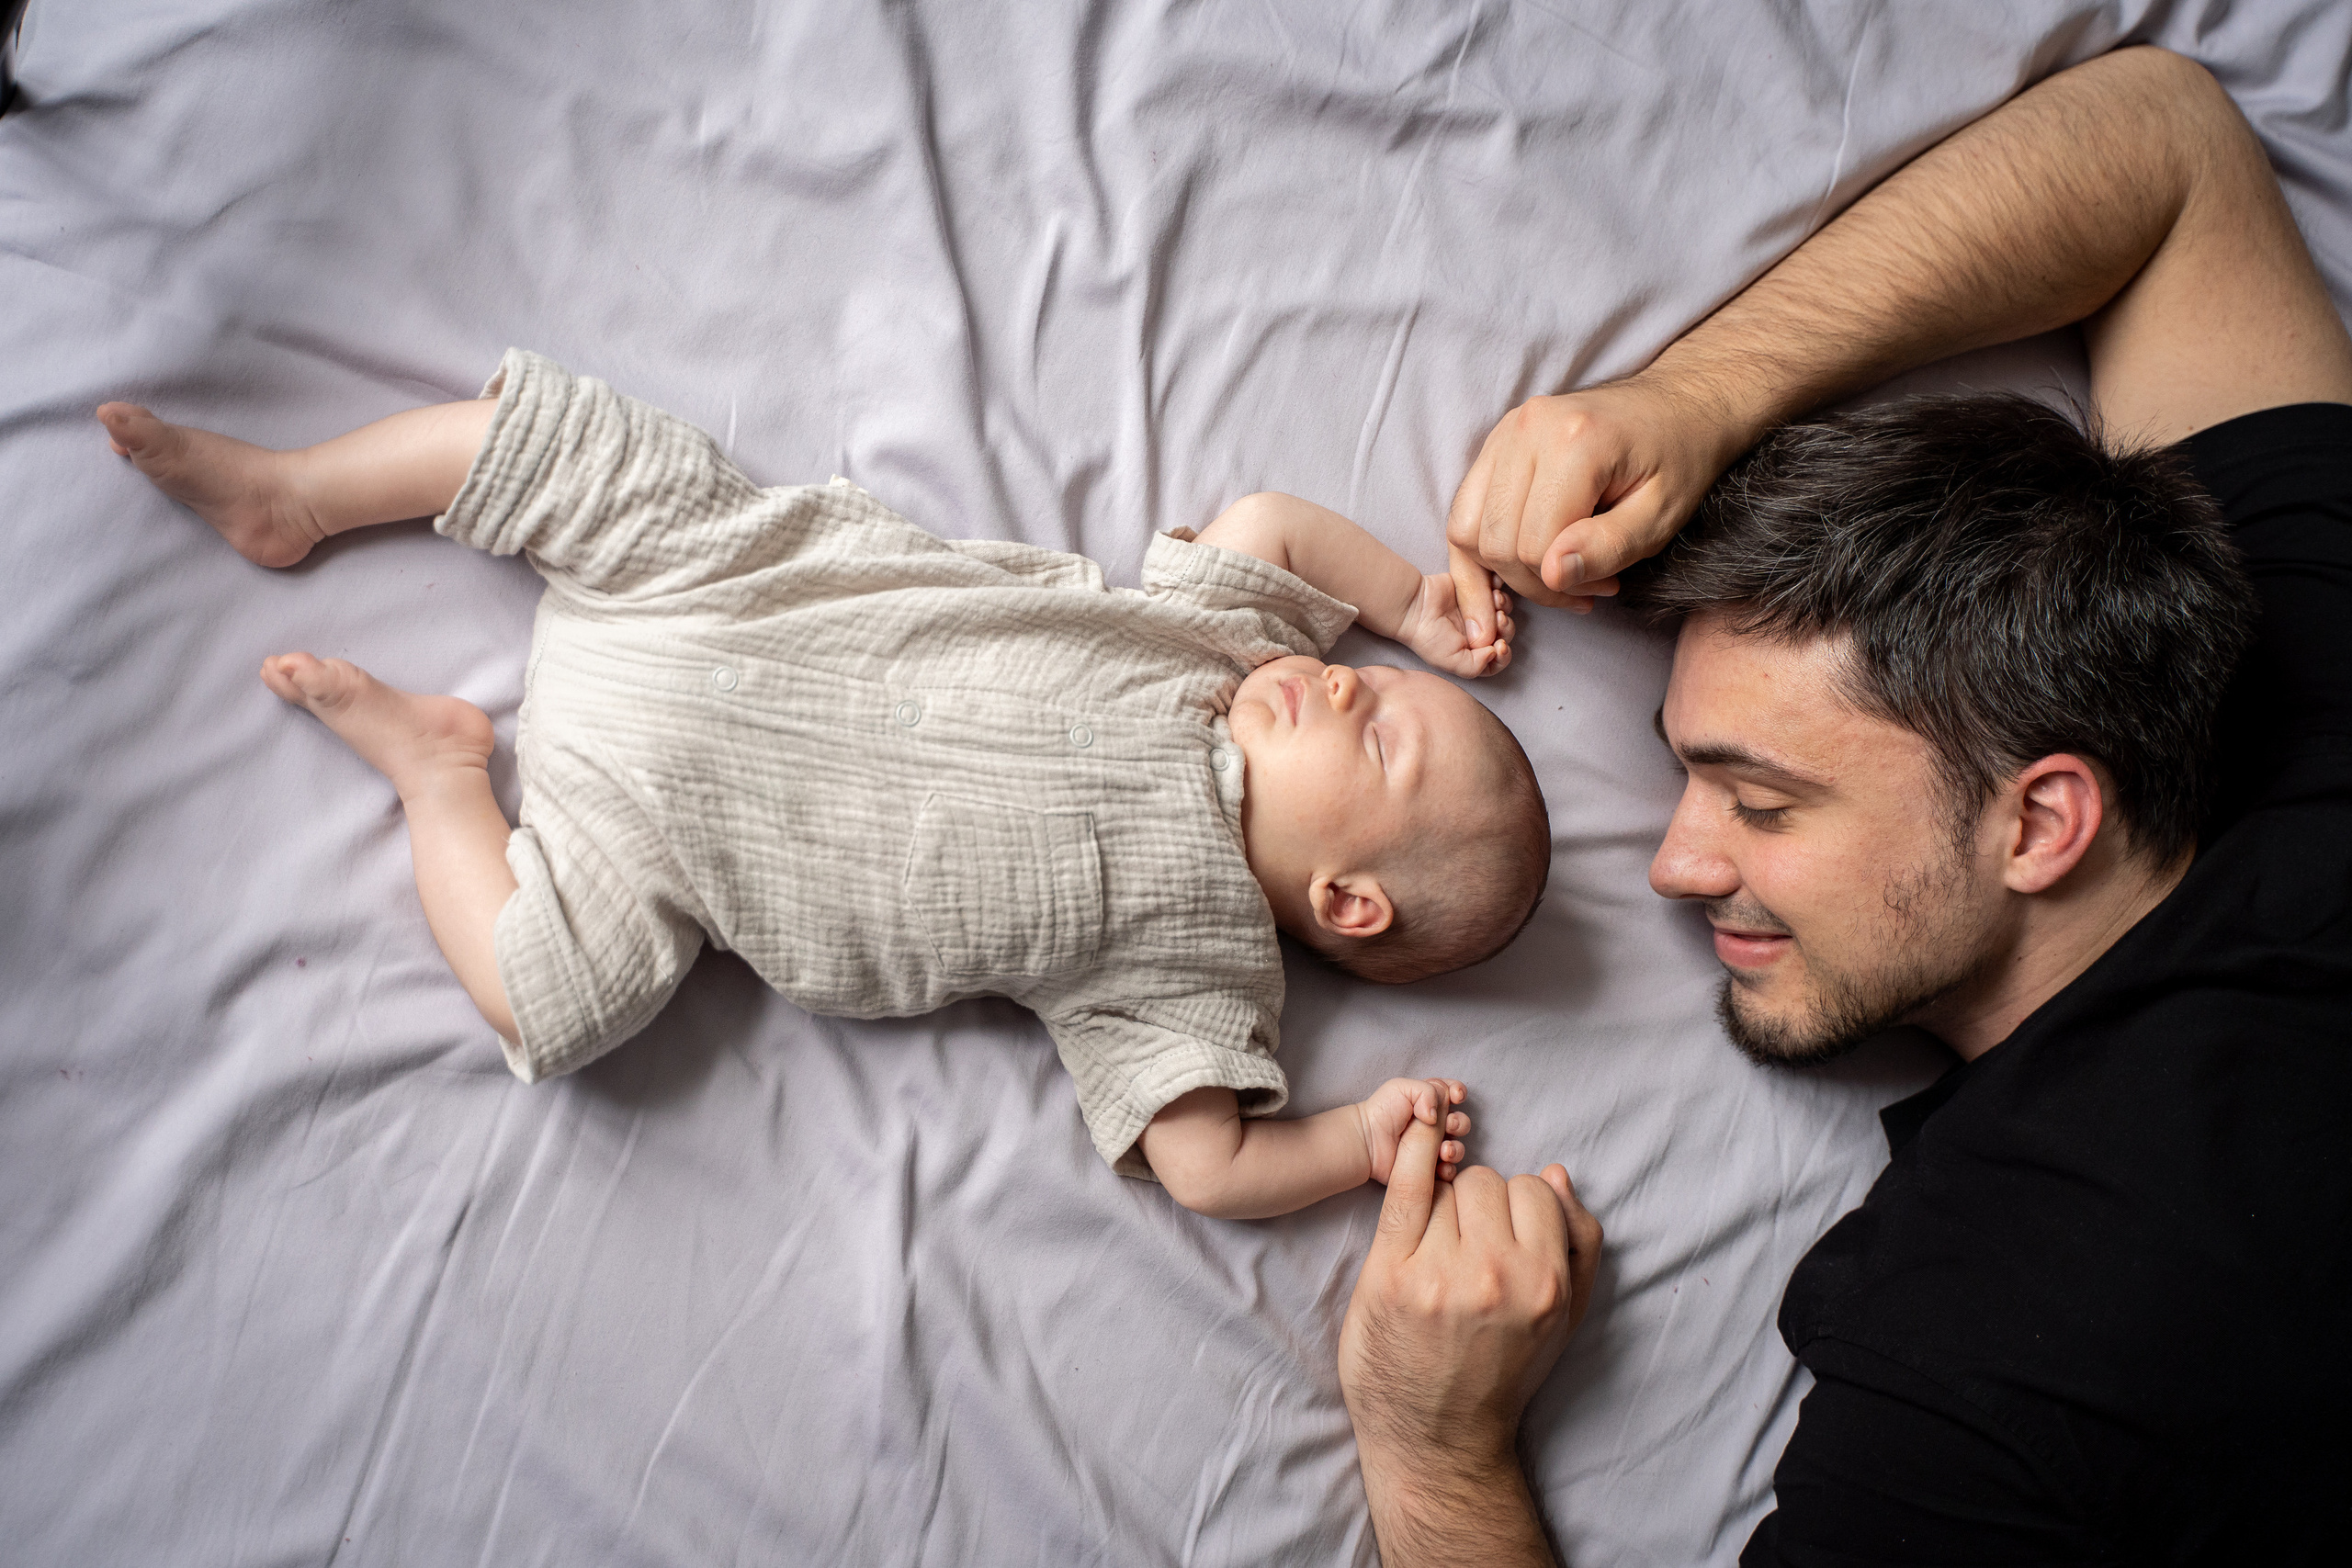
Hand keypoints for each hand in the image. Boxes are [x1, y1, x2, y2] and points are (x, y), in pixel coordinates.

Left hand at [1339, 1116, 1602, 1486]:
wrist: (1437, 1438)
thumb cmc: (1503, 1373)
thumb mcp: (1565, 1319)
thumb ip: (1579, 1245)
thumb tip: (1556, 1173)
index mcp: (1547, 1283)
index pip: (1533, 1190)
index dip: (1516, 1206)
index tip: (1502, 1235)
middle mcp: (1496, 1275)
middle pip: (1486, 1183)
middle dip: (1477, 1205)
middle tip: (1465, 1249)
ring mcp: (1438, 1274)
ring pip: (1446, 1186)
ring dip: (1442, 1205)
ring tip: (1438, 1249)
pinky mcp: (1389, 1274)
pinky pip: (1405, 1188)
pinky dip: (1411, 1149)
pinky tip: (1416, 1120)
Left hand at [1358, 1077, 1470, 1183]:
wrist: (1368, 1141)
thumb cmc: (1382, 1111)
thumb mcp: (1403, 1088)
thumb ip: (1429, 1091)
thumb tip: (1440, 1115)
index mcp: (1428, 1101)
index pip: (1453, 1094)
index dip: (1459, 1094)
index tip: (1456, 1097)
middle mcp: (1433, 1124)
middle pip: (1460, 1122)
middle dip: (1460, 1123)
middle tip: (1448, 1124)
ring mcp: (1431, 1147)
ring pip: (1457, 1147)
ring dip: (1456, 1147)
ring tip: (1444, 1149)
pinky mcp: (1428, 1168)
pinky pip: (1448, 1170)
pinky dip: (1449, 1168)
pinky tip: (1441, 1164)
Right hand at [1393, 562, 1514, 676]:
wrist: (1416, 605)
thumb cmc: (1429, 636)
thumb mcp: (1451, 662)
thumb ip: (1477, 666)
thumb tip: (1495, 651)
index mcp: (1471, 655)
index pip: (1497, 660)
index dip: (1503, 655)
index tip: (1499, 645)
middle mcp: (1475, 636)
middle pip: (1504, 635)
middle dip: (1505, 629)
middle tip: (1498, 619)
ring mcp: (1477, 614)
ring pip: (1504, 613)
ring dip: (1504, 608)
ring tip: (1494, 600)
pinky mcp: (1476, 594)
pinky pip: (1497, 593)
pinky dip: (1501, 592)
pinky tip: (1495, 589)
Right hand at [1445, 374, 1744, 629]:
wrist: (1677, 405)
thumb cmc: (1678, 460)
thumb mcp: (1662, 515)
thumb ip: (1608, 547)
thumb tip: (1551, 575)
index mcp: (1574, 442)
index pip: (1534, 546)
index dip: (1562, 585)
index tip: (1604, 587)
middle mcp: (1528, 429)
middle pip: (1495, 541)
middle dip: (1534, 582)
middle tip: (1585, 587)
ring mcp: (1506, 431)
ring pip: (1468, 529)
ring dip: (1504, 568)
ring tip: (1554, 574)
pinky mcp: (1497, 441)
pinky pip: (1465, 510)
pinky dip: (1484, 547)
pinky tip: (1521, 562)